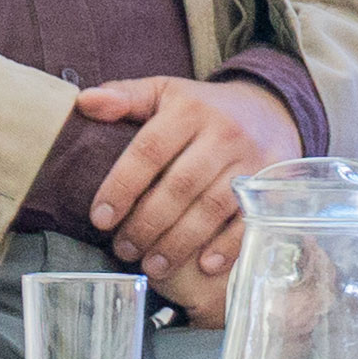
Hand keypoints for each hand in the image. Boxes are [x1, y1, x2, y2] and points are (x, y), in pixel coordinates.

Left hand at [78, 73, 300, 310]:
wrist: (271, 110)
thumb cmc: (203, 109)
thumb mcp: (165, 92)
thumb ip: (125, 96)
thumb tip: (85, 103)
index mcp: (189, 110)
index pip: (150, 150)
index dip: (122, 186)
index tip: (100, 218)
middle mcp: (223, 134)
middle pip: (180, 185)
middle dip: (147, 223)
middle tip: (124, 249)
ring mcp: (251, 162)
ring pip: (211, 208)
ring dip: (179, 242)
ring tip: (153, 265)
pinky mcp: (272, 187)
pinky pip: (248, 221)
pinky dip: (226, 247)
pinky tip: (203, 266)